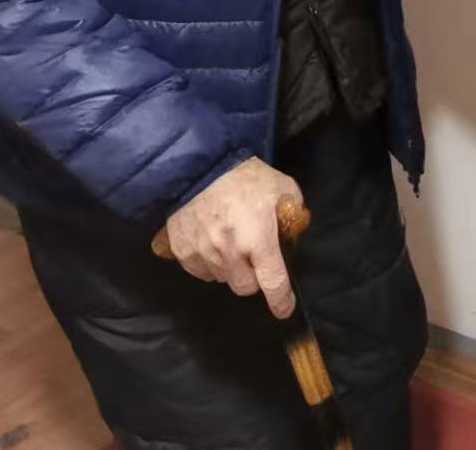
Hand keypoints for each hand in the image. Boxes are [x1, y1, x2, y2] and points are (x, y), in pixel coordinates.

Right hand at [165, 159, 304, 318]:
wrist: (199, 165)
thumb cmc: (247, 176)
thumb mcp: (283, 188)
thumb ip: (293, 212)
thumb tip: (295, 230)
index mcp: (258, 240)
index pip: (272, 282)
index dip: (280, 300)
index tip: (284, 310)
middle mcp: (230, 253)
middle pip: (245, 287)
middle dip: (254, 278)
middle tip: (256, 257)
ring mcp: (202, 254)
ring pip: (222, 279)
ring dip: (231, 269)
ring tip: (233, 244)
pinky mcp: (181, 251)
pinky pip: (199, 271)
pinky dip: (209, 264)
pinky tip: (213, 244)